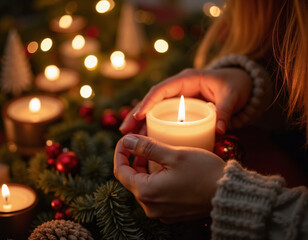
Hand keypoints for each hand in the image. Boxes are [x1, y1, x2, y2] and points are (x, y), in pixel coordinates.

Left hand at [114, 134, 224, 222]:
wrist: (229, 195)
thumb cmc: (204, 172)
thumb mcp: (174, 155)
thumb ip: (147, 148)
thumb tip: (127, 140)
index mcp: (147, 192)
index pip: (121, 171)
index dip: (120, 153)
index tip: (126, 139)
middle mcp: (150, 207)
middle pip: (132, 179)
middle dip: (134, 159)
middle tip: (143, 142)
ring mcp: (161, 212)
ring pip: (144, 186)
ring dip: (145, 168)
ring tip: (155, 152)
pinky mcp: (171, 212)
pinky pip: (155, 193)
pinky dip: (155, 178)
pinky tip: (166, 168)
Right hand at [119, 68, 251, 133]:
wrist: (242, 85)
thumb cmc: (236, 86)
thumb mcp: (232, 96)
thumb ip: (226, 111)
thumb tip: (221, 130)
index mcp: (187, 79)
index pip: (162, 89)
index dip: (148, 102)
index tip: (137, 116)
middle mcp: (179, 87)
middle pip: (152, 101)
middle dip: (137, 115)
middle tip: (124, 131)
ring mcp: (178, 97)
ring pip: (155, 109)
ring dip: (141, 122)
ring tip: (129, 138)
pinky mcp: (181, 107)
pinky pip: (163, 116)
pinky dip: (153, 125)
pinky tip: (146, 138)